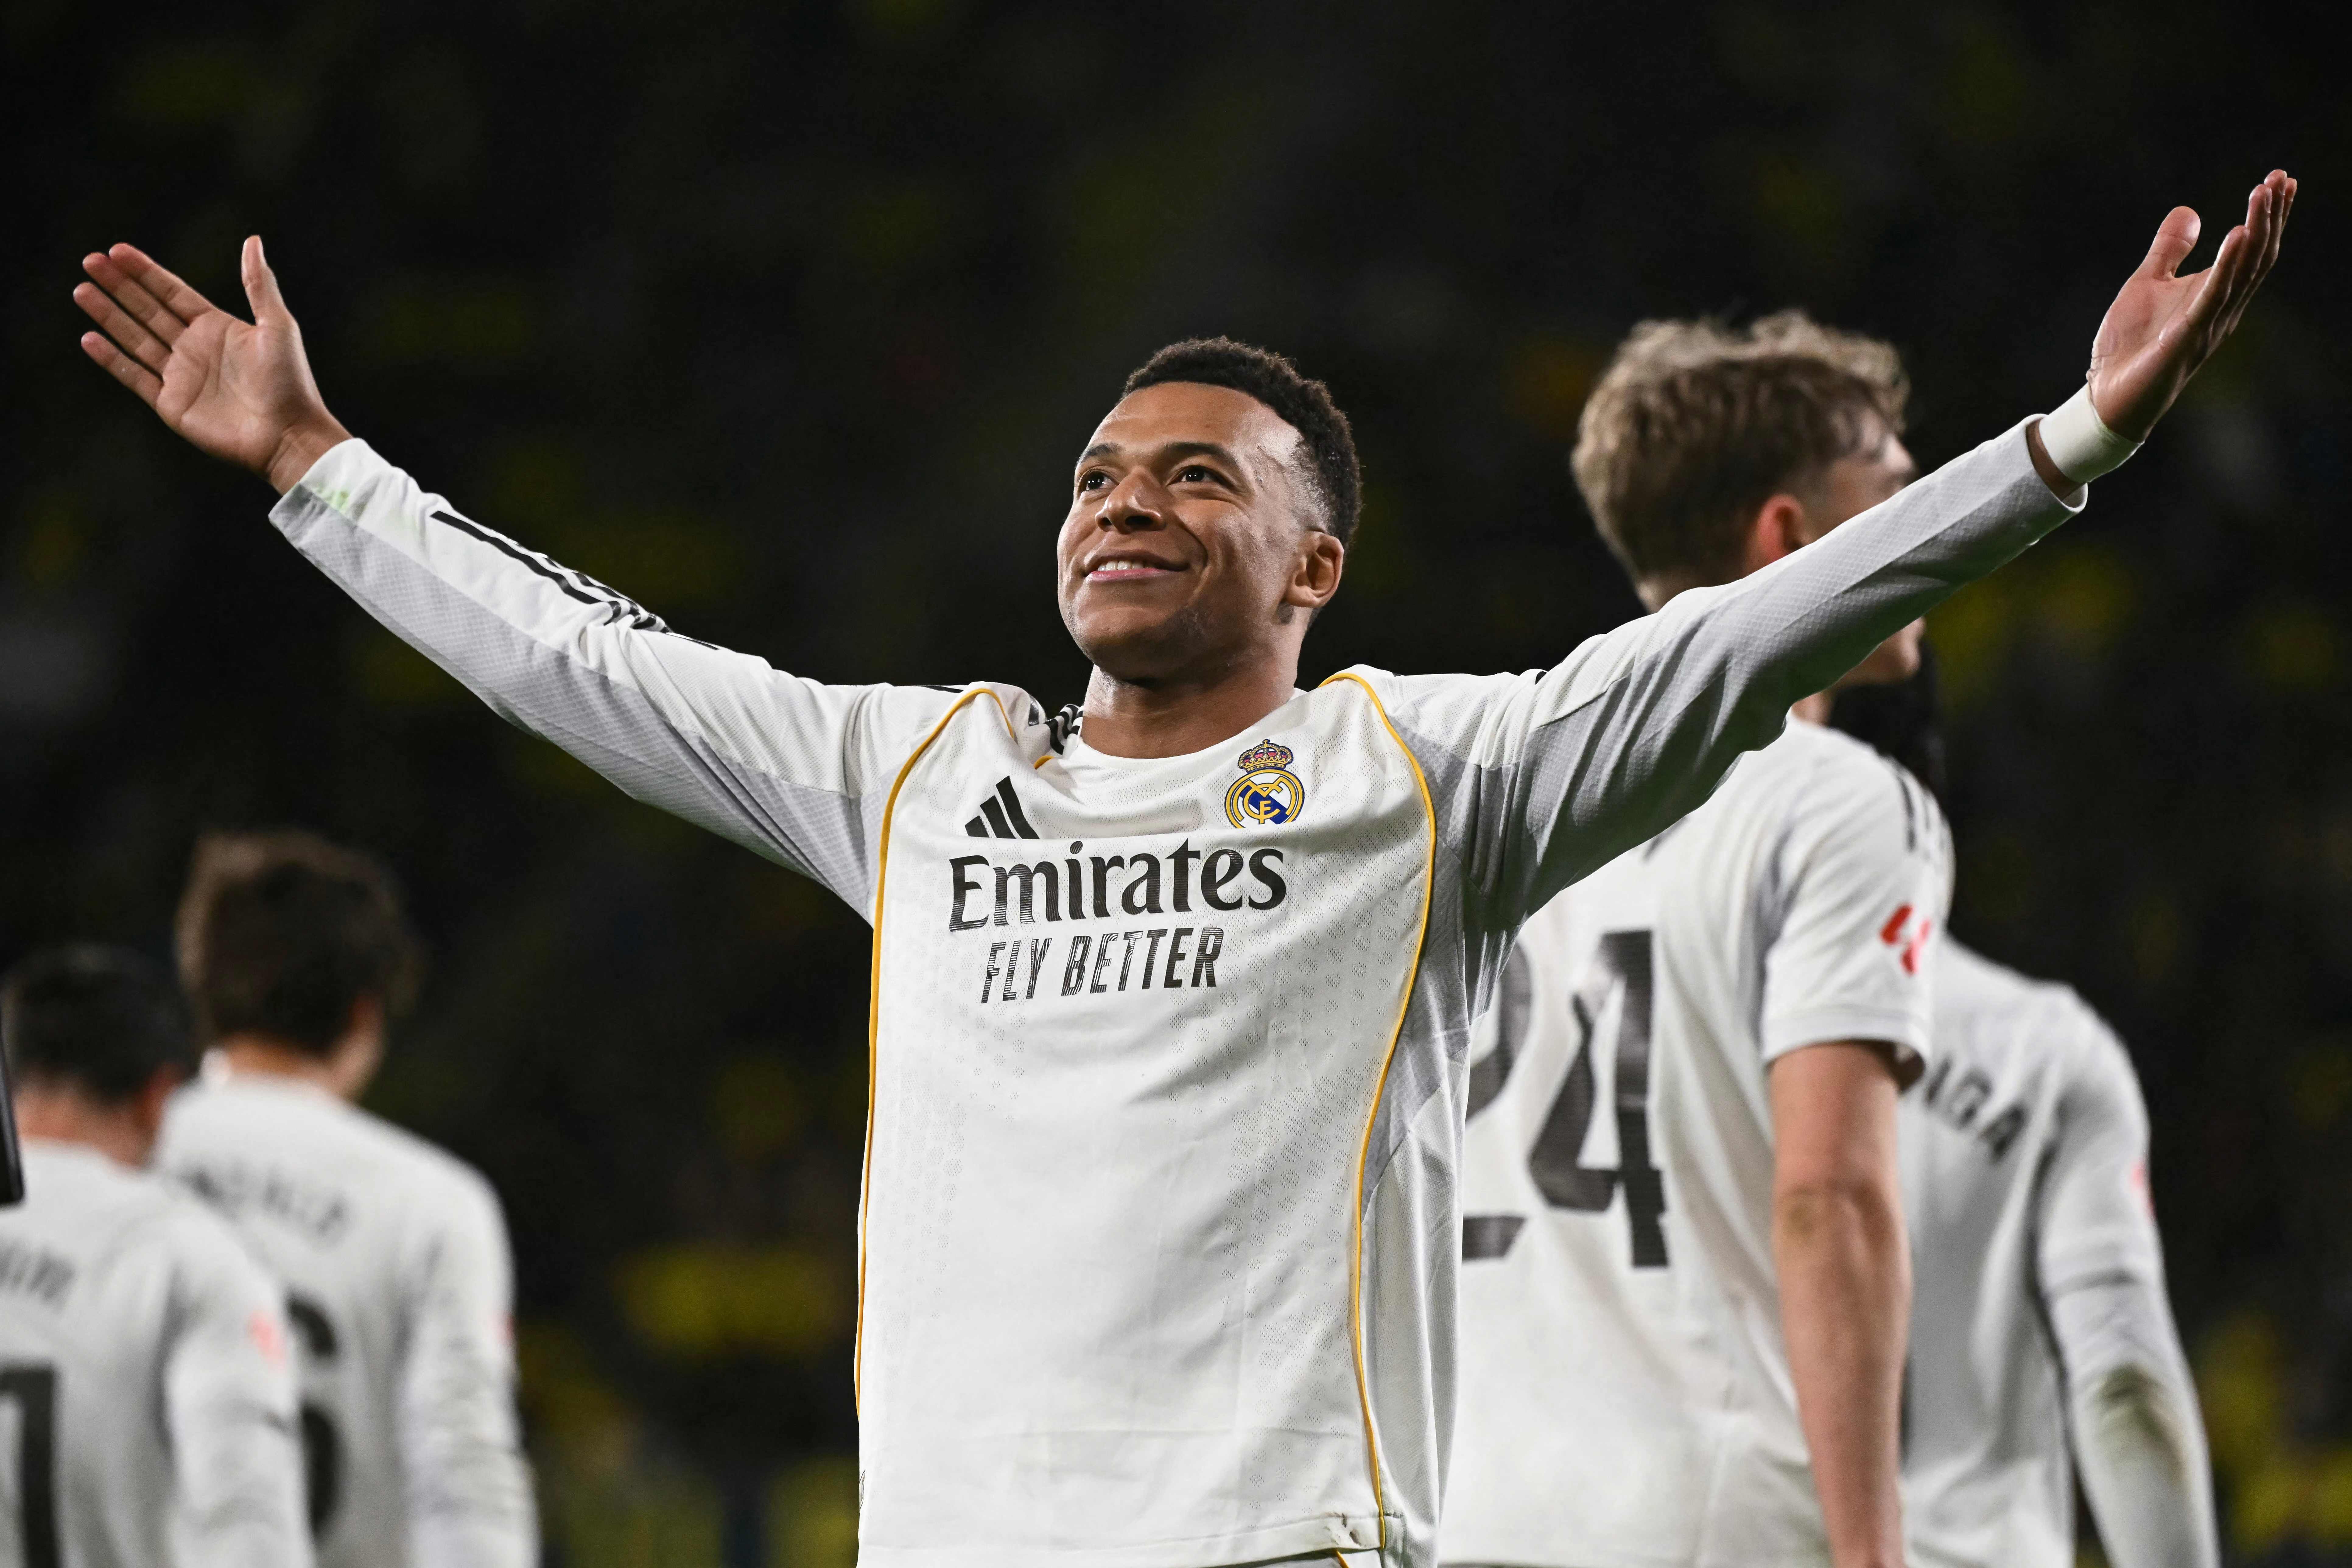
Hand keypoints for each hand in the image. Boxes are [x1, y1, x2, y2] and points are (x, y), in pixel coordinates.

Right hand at [75, 236, 350, 493]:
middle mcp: (194, 348)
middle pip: (147, 310)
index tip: (117, 251)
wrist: (288, 434)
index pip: (172, 292)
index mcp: (217, 327)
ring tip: (82, 290)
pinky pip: (134, 376)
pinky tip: (90, 337)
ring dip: (109, 315)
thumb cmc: (290, 381)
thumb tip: (253, 240)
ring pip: (135, 338)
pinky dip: (111, 358)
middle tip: (90, 261)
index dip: (145, 272)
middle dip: (119, 286)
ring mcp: (180, 376)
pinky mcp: (171, 404)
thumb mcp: (277, 325)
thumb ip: (258, 283)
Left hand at [2086, 169, 2294, 440]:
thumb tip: (2189, 210)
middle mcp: (2222, 308)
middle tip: (2281, 177)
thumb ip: (2169, 249)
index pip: (2252, 249)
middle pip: (2257, 255)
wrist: (2108, 394)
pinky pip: (2214, 296)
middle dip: (2271, 215)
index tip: (2280, 179)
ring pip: (2244, 270)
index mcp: (2215, 294)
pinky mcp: (2188, 336)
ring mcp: (2209, 323)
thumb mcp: (2147, 283)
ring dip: (2256, 229)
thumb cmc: (2131, 344)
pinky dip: (2227, 264)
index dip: (2268, 215)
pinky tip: (2239, 233)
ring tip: (2265, 192)